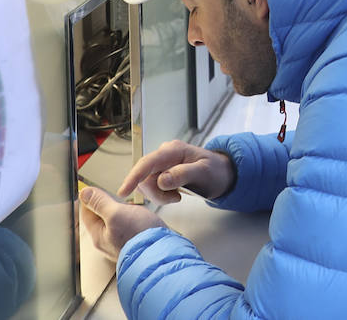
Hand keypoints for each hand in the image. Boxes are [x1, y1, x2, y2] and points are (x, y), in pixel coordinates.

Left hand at [80, 186, 165, 260]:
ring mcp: (121, 243)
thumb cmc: (140, 237)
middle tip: (118, 197)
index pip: (86, 212)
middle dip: (110, 204)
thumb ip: (100, 203)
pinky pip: (128, 227)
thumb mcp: (116, 213)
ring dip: (123, 211)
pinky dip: (133, 219)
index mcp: (98, 235)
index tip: (98, 188)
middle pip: (101, 217)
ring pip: (116, 221)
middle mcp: (107, 241)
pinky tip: (141, 217)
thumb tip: (85, 194)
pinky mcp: (134, 242)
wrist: (162, 253)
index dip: (91, 197)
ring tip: (132, 207)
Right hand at [118, 139, 235, 203]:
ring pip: (147, 185)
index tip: (124, 192)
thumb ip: (182, 174)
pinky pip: (152, 188)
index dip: (134, 177)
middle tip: (175, 198)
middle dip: (155, 192)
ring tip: (177, 195)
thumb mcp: (203, 173)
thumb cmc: (216, 171)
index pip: (147, 163)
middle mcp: (164, 154)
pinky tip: (175, 194)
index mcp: (173, 150)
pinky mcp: (161, 173)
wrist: (222, 174)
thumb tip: (161, 180)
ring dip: (159, 196)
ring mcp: (162, 164)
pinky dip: (161, 196)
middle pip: (144, 177)